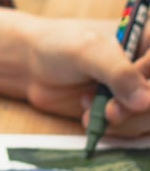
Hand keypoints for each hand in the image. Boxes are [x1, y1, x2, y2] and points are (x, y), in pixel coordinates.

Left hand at [17, 16, 149, 135]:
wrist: (32, 65)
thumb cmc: (58, 45)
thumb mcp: (86, 50)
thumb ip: (116, 71)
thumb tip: (147, 101)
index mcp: (149, 41)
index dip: (149, 84)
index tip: (135, 94)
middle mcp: (148, 68)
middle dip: (140, 110)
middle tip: (110, 111)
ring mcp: (140, 91)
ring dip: (126, 121)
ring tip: (92, 108)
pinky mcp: (129, 111)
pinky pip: (137, 130)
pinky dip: (116, 129)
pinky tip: (90, 116)